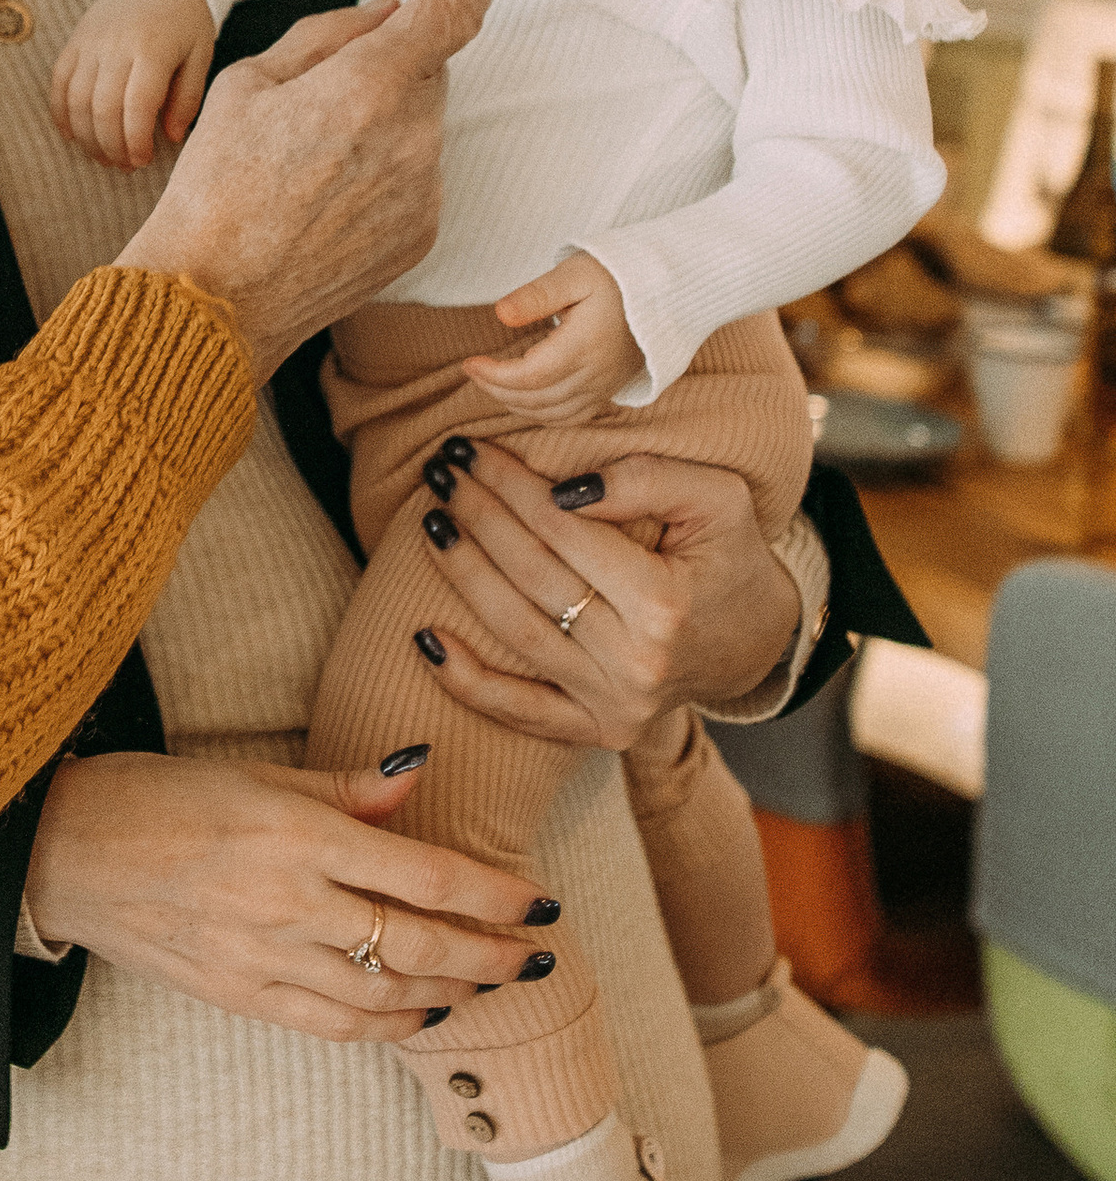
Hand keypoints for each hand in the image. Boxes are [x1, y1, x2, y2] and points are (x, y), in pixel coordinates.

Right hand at [24, 746, 553, 1035]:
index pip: (424, 874)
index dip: (493, 894)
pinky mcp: (241, 997)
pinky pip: (334, 1026)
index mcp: (296, 835)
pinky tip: (420, 1014)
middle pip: (419, 943)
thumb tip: (420, 776)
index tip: (540, 902)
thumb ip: (346, 789)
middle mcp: (288, 903)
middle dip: (491, 954)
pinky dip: (388, 1024)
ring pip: (385, 992)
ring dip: (450, 992)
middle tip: (536, 956)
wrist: (65, 853)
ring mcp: (264, 959)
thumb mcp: (255, 774)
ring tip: (489, 983)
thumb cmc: (156, 797)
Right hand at [51, 0, 217, 166]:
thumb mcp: (200, 54)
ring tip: (104, 156)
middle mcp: (116, 46)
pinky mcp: (75, 40)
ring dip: (86, 137)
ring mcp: (90, 42)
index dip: (135, 142)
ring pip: (76, 100)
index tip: (143, 160)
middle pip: (101, 109)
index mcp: (152, 50)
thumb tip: (171, 138)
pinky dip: (61, 113)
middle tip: (124, 165)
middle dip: (110, 147)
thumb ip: (187, 98)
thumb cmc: (187, 17)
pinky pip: (59, 82)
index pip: (136, 107)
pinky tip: (73, 135)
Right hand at [117, 0, 491, 382]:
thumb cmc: (215, 187)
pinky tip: (324, 203)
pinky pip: (417, 178)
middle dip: (387, 71)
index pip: (452, 12)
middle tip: (316, 105)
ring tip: (309, 167)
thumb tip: (391, 13)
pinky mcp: (423, 234)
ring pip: (420, 128)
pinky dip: (383, 175)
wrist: (214, 298)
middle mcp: (412, 138)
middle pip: (427, 73)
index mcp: (367, 86)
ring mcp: (424, 192)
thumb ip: (327, 36)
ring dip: (383, 127)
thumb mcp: (245, 84)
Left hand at [414, 438, 803, 750]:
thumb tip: (564, 490)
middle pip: (532, 578)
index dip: (512, 486)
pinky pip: (519, 712)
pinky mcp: (598, 730)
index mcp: (665, 604)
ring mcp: (614, 705)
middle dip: (478, 517)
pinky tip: (423, 639)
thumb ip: (646, 481)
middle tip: (442, 472)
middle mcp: (636, 664)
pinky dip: (466, 681)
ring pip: (517, 634)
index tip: (472, 450)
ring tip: (431, 522)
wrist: (756, 641)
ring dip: (462, 575)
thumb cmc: (731, 557)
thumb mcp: (716, 499)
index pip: (564, 532)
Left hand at [461, 253, 645, 419]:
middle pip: (536, 400)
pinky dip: (542, 414)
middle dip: (497, 390)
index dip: (494, 376)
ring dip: (516, 405)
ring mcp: (605, 386)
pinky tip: (524, 398)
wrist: (665, 288)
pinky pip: (572, 417)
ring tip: (492, 383)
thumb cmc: (617, 274)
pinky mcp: (610, 390)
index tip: (469, 363)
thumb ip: (536, 295)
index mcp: (585, 345)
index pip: (530, 376)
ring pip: (552, 414)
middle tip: (473, 371)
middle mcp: (596, 373)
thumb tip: (500, 314)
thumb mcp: (574, 273)